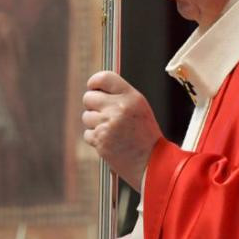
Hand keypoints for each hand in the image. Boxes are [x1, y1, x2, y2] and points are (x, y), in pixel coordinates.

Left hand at [82, 71, 161, 190]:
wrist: (151, 161)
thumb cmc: (146, 135)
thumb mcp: (140, 107)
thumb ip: (121, 96)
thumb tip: (98, 89)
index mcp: (131, 97)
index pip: (104, 78)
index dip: (94, 82)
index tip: (93, 87)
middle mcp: (119, 107)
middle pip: (88, 97)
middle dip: (93, 106)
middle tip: (104, 114)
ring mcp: (108, 124)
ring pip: (86, 117)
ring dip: (94, 124)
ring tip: (111, 131)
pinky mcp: (100, 139)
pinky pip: (87, 133)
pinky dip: (95, 138)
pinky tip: (110, 141)